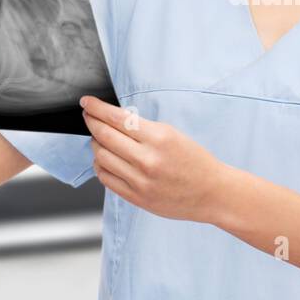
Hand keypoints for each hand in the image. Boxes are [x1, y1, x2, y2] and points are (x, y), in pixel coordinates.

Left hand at [80, 95, 231, 223]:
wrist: (212, 193)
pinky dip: (101, 166)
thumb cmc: (195, 162)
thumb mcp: (173, 134)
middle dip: (91, 122)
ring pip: (101, 157)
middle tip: (87, 116)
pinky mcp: (137, 197)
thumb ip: (143, 129)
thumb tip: (113, 121)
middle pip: (104, 136)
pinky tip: (105, 159)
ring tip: (99, 139)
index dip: (97, 108)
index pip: (117, 118)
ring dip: (96, 145)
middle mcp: (147, 159)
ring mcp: (140, 181)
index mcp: (159, 138)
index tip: (87, 102)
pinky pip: (106, 178)